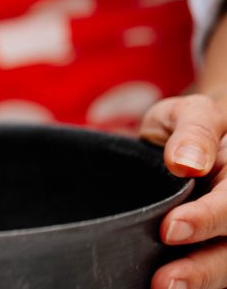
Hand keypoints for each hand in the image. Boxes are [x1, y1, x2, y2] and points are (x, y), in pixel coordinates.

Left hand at [141, 94, 226, 288]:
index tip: (170, 228)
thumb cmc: (187, 127)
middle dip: (203, 268)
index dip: (207, 219)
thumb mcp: (189, 114)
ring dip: (199, 282)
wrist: (186, 143)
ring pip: (226, 267)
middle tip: (166, 281)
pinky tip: (168, 286)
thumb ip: (193, 131)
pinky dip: (194, 283)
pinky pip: (212, 271)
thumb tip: (185, 162)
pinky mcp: (212, 250)